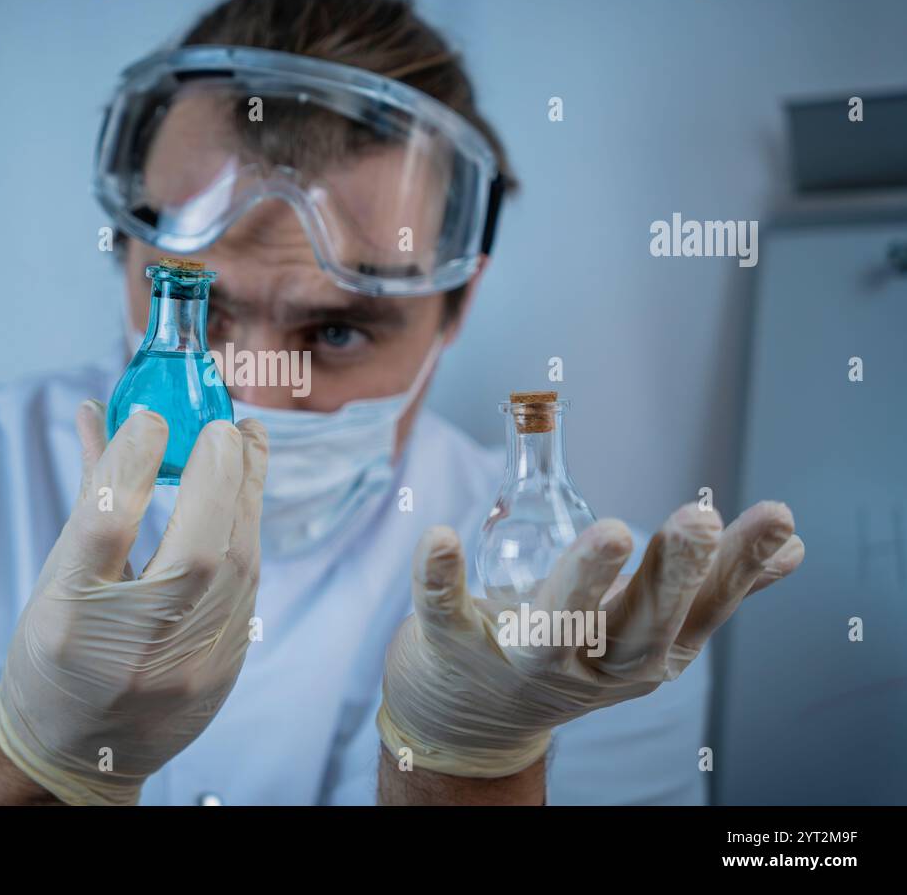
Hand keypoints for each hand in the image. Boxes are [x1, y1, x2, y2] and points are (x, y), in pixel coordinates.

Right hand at [0, 401, 267, 804]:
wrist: (78, 755)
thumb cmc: (55, 656)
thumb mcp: (55, 579)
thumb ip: (89, 496)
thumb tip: (100, 413)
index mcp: (69, 619)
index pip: (106, 527)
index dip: (131, 463)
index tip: (151, 418)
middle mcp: (131, 649)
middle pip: (193, 553)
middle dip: (218, 476)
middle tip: (223, 425)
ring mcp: (185, 668)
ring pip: (237, 570)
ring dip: (248, 496)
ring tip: (247, 443)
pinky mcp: (223, 671)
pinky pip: (247, 589)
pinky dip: (247, 533)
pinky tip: (245, 498)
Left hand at [377, 501, 803, 778]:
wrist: (470, 714)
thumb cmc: (569, 653)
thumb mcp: (646, 631)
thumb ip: (711, 587)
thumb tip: (791, 547)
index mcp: (644, 655)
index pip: (703, 612)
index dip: (739, 568)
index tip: (775, 517)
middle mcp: (590, 667)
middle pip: (639, 628)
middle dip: (672, 575)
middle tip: (698, 519)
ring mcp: (520, 660)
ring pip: (554, 630)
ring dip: (582, 582)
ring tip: (613, 531)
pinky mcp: (455, 647)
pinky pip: (444, 614)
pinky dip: (439, 580)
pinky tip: (440, 538)